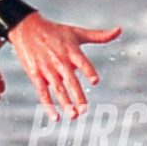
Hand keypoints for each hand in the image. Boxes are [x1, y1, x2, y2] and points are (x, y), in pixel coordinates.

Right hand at [6, 13, 120, 119]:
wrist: (26, 28)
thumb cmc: (55, 31)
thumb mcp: (77, 32)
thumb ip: (100, 36)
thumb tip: (120, 30)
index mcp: (71, 51)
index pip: (82, 62)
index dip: (88, 71)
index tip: (95, 80)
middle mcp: (60, 61)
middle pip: (70, 80)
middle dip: (77, 96)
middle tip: (85, 110)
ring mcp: (47, 69)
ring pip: (58, 89)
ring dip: (65, 104)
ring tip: (74, 116)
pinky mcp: (35, 75)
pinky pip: (42, 92)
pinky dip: (48, 105)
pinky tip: (55, 117)